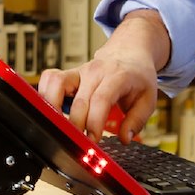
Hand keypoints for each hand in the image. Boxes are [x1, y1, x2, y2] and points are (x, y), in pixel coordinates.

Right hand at [37, 9, 168, 141]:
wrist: (129, 51)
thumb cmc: (137, 75)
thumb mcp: (148, 98)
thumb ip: (138, 120)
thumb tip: (125, 138)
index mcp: (117, 76)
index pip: (101, 100)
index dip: (94, 122)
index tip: (94, 139)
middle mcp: (95, 72)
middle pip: (79, 101)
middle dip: (77, 127)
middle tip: (80, 143)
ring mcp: (79, 71)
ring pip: (56, 83)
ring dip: (53, 108)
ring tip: (59, 128)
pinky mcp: (69, 74)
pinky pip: (49, 78)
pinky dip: (45, 95)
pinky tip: (52, 112)